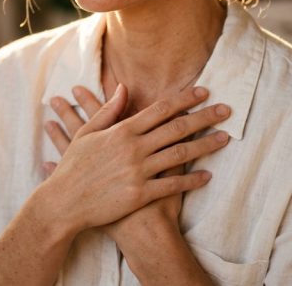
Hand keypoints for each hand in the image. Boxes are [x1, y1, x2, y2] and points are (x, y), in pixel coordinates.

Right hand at [42, 84, 229, 236]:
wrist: (65, 203)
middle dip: (204, 117)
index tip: (203, 92)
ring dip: (205, 145)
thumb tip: (123, 88)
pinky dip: (191, 180)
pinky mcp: (140, 194)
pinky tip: (207, 176)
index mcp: (122, 130)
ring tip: (225, 138)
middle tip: (226, 110)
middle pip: (177, 128)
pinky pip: (172, 185)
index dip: (184, 99)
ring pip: (180, 154)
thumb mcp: (86, 133)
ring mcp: (138, 171)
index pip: (160, 109)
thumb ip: (108, 110)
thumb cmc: (74, 167)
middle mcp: (134, 148)